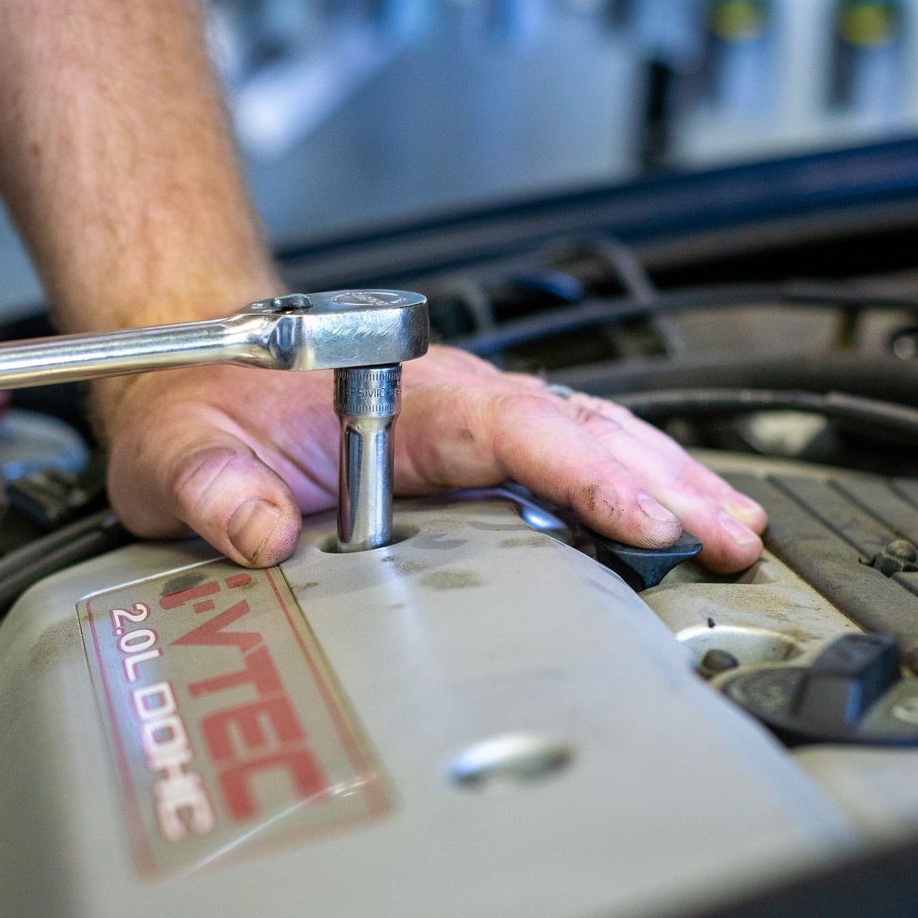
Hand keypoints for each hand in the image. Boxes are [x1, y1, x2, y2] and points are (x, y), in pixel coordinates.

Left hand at [97, 344, 767, 571]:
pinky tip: (675, 521)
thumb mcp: (179, 456)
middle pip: (579, 430)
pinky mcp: (473, 452)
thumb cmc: (198, 409)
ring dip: (665, 481)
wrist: (194, 382)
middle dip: (663, 480)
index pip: (512, 429)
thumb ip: (215, 494)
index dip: (583, 473)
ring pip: (589, 439)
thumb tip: (263, 535)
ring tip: (738, 531)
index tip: (644, 517)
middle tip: (735, 536)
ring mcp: (470, 425)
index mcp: (401, 395)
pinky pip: (568, 459)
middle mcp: (451, 402)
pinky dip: (630, 486)